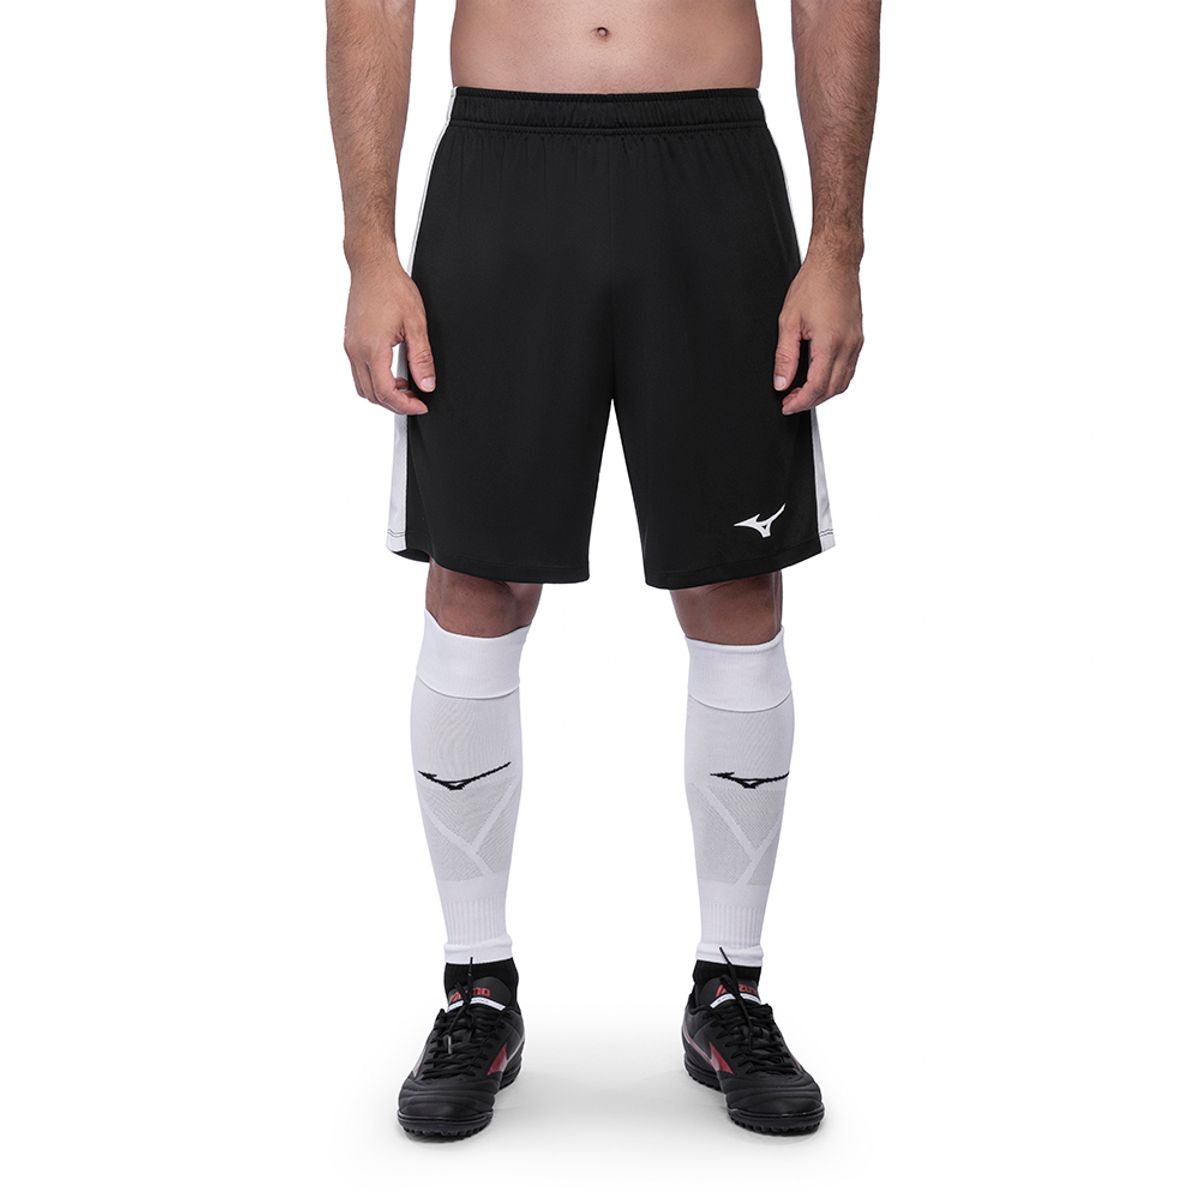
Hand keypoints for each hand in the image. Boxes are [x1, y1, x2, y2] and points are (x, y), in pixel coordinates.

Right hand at [343, 258, 434, 415]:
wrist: (372, 266)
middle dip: (395, 404)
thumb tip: (427, 384)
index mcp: (372, 349)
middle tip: (416, 400)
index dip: (405, 406)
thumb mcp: (415, 324)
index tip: (421, 405)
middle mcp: (356, 351)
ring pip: (363, 386)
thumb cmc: (392, 287)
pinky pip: (359, 372)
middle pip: (371, 395)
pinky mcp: (350, 342)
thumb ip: (421, 358)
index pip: (385, 392)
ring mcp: (350, 347)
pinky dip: (376, 381)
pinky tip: (393, 372)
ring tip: (406, 387)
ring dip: (384, 393)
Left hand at [773, 258, 863, 413]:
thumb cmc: (813, 285)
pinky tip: (818, 376)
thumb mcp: (788, 321)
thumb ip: (785, 356)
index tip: (787, 406)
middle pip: (832, 390)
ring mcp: (856, 343)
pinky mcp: (858, 339)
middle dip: (811, 401)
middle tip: (790, 401)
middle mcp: (848, 346)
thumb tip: (781, 383)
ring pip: (844, 382)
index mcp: (830, 343)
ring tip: (802, 391)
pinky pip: (849, 369)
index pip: (817, 387)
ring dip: (823, 392)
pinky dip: (834, 379)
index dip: (800, 402)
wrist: (836, 264)